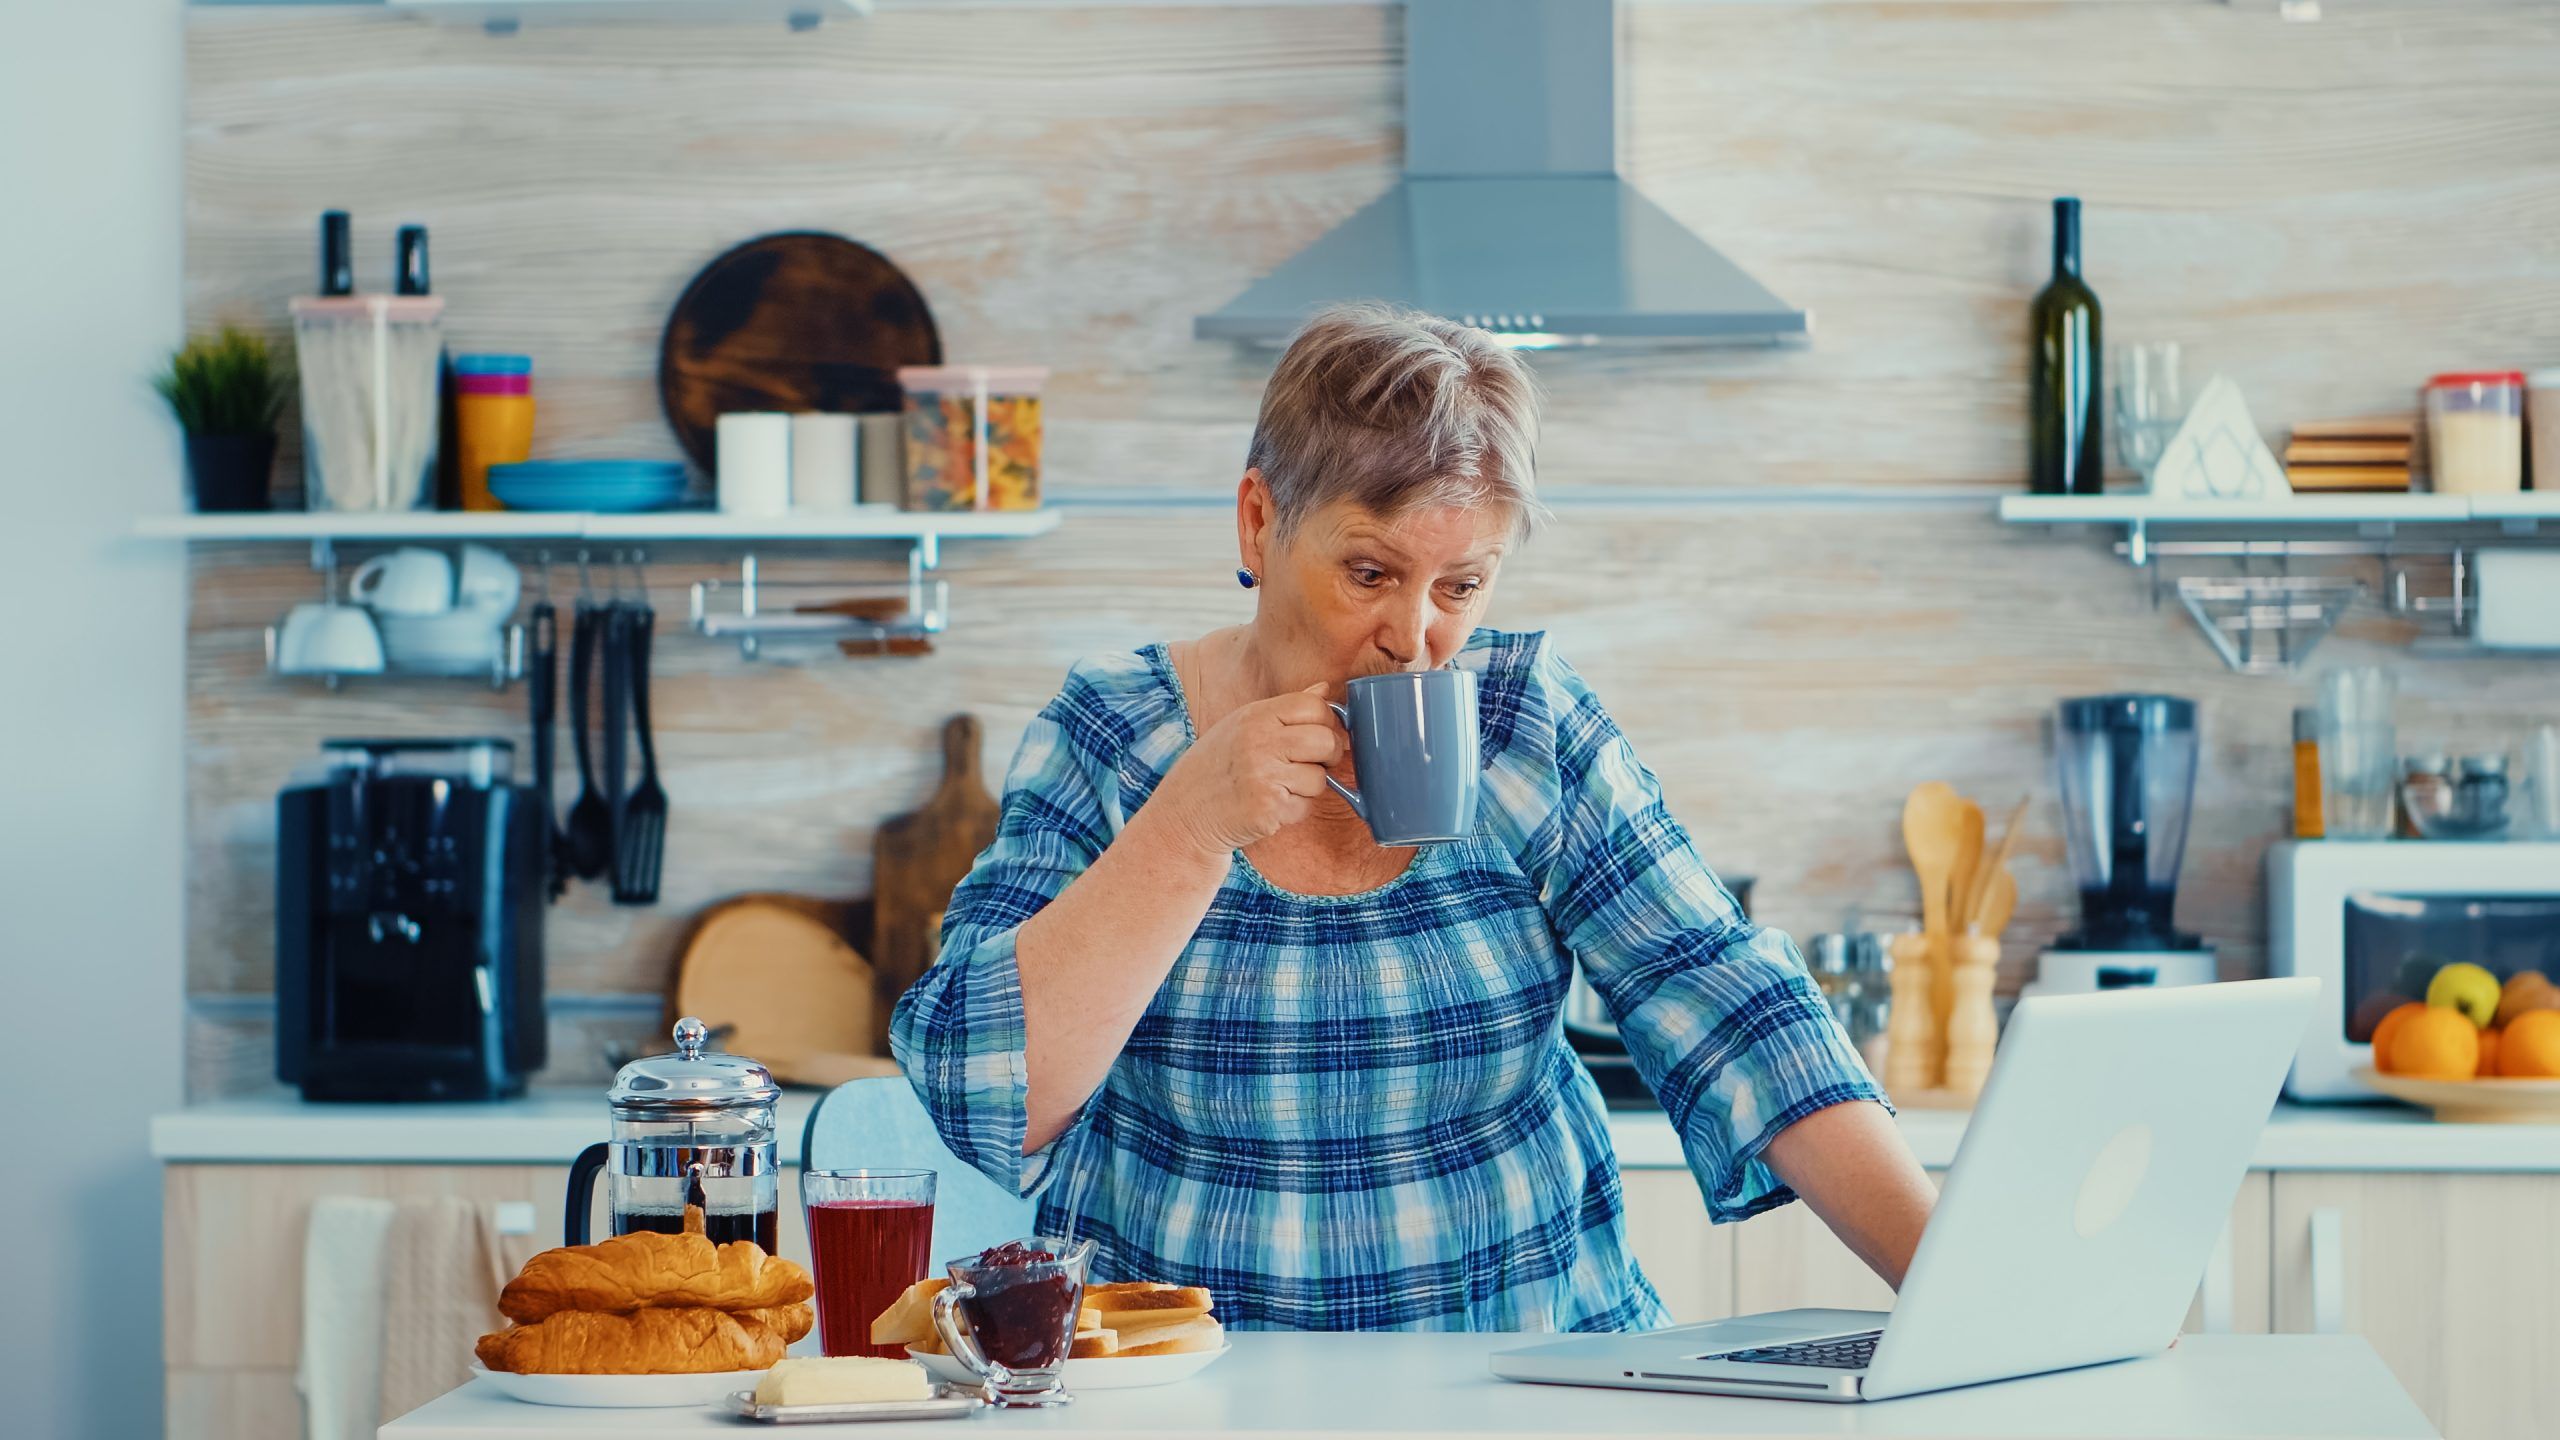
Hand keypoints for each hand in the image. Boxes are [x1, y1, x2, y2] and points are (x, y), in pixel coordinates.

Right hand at [1154, 683, 1342, 855]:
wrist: (1183, 813)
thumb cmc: (1215, 768)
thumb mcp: (1241, 726)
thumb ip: (1284, 710)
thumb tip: (1324, 689)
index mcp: (1254, 716)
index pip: (1313, 706)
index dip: (1326, 722)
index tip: (1320, 734)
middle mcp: (1259, 742)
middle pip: (1325, 740)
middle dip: (1329, 755)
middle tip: (1313, 764)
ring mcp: (1263, 776)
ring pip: (1320, 778)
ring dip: (1308, 788)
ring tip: (1280, 787)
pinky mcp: (1268, 808)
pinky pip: (1306, 807)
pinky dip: (1294, 810)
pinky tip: (1270, 805)